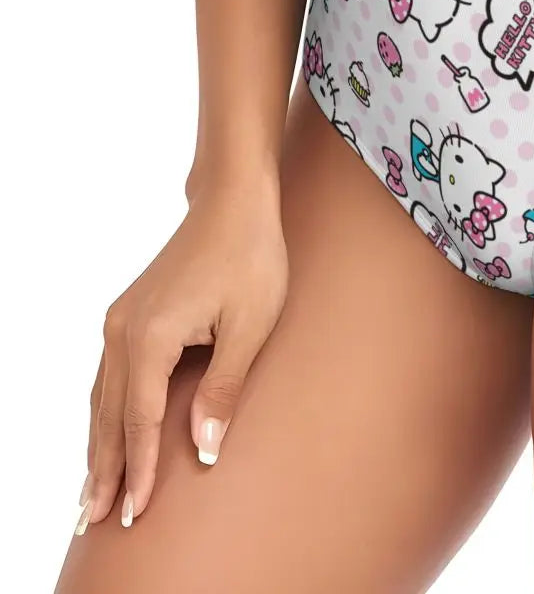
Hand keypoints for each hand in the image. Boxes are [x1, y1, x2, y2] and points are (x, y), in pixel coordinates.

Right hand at [76, 172, 287, 532]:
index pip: (140, 420)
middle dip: (104, 469)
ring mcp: (121, 319)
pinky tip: (107, 430)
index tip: (135, 513)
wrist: (233, 203)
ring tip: (94, 490)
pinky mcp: (130, 312)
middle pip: (107, 415)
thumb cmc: (250, 258)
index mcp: (151, 336)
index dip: (140, 470)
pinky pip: (108, 374)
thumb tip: (205, 447)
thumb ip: (224, 388)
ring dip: (98, 444)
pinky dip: (104, 411)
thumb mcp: (249, 326)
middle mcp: (123, 330)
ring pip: (101, 396)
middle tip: (95, 519)